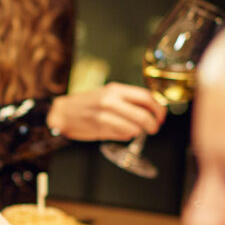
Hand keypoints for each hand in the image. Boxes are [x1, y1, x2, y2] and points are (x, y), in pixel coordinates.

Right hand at [47, 84, 165, 141]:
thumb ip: (128, 101)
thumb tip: (151, 111)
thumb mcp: (108, 95)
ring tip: (133, 131)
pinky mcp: (100, 127)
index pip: (146, 97)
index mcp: (116, 89)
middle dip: (153, 124)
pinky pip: (123, 135)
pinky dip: (126, 135)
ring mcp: (105, 114)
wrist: (63, 112)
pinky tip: (119, 132)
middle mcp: (111, 100)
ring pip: (134, 127)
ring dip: (138, 132)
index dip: (158, 108)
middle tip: (153, 128)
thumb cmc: (87, 105)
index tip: (161, 116)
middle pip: (143, 114)